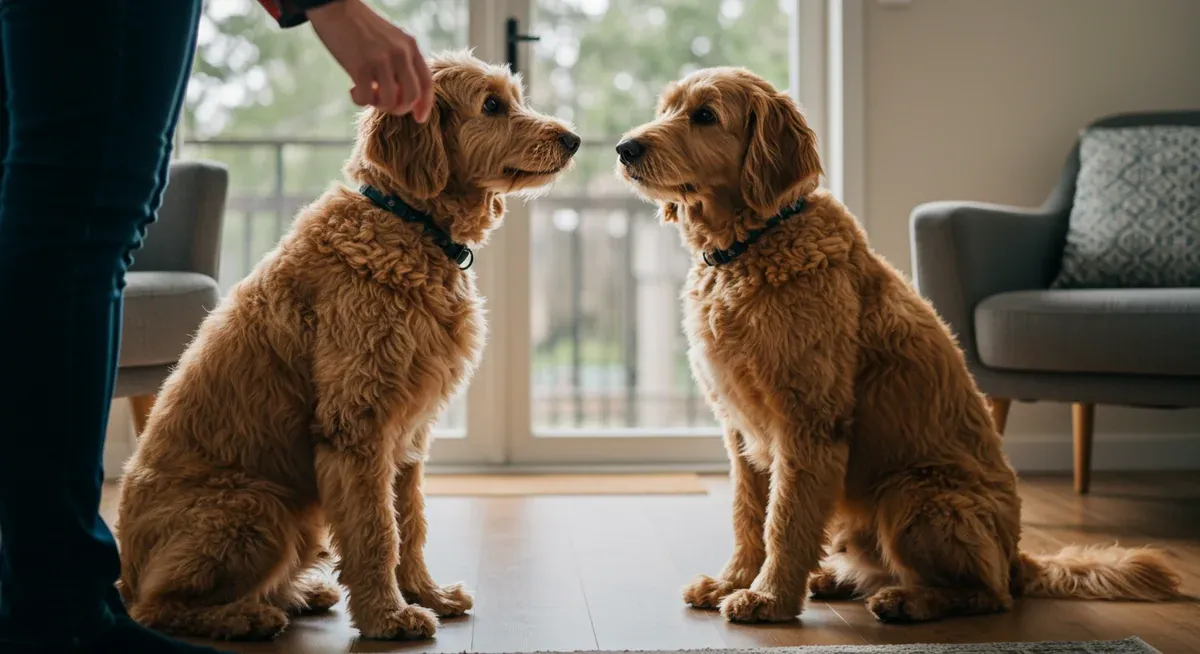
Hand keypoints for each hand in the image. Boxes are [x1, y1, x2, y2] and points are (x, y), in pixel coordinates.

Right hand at [307, 0, 433, 121]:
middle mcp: (400, 53)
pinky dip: (360, 100)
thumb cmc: (360, 26)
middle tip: (383, 104)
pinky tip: (352, 89)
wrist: (335, 6)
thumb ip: (400, 61)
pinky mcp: (361, 66)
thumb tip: (400, 94)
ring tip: (367, 94)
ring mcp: (381, 60)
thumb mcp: (390, 38)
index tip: (419, 118)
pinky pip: (367, 98)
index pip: (426, 82)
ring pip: (390, 101)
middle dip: (398, 108)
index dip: (425, 105)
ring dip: (378, 105)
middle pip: (411, 96)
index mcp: (410, 45)